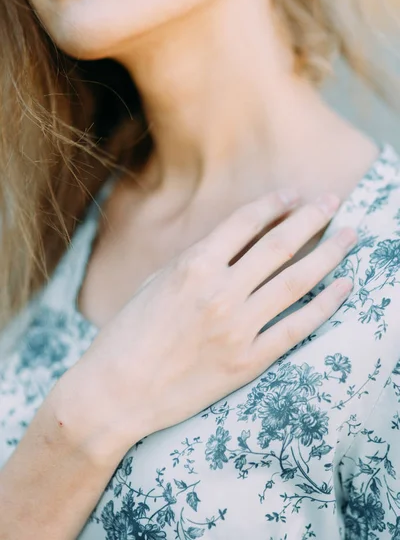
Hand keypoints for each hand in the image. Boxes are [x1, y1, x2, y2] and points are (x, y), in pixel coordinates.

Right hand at [52, 190, 355, 463]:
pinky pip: (296, 327)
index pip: (246, 222)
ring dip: (328, 254)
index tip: (293, 195)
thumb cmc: (129, 333)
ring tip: (351, 236)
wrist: (118, 392)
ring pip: (296, 281)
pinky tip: (344, 287)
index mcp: (193, 266)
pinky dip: (324, 305)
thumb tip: (232, 245)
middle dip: (312, 217)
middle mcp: (220, 292)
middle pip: (279, 245)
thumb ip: (197, 261)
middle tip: (334, 201)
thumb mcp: (157, 283)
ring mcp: (238, 327)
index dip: (274, 204)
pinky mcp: (248, 361)